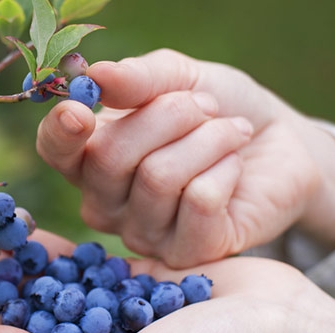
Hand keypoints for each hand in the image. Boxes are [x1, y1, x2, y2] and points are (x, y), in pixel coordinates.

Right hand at [37, 49, 334, 266]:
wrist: (278, 144)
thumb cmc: (218, 110)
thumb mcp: (180, 79)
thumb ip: (138, 79)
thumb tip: (95, 76)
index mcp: (92, 158)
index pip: (55, 152)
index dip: (61, 132)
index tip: (80, 110)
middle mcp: (107, 204)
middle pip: (110, 158)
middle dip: (168, 115)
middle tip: (206, 107)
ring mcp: (143, 234)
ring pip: (158, 177)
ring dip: (207, 139)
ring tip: (231, 132)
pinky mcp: (186, 253)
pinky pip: (199, 201)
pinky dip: (225, 169)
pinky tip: (235, 168)